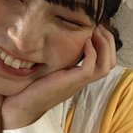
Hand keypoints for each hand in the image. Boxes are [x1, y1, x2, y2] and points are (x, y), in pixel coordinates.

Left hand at [1, 25, 116, 128]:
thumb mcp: (50, 69)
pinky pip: (89, 68)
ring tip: (96, 31)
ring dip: (105, 46)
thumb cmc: (33, 87)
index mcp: (80, 77)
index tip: (98, 27)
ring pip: (105, 66)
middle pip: (110, 63)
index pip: (105, 62)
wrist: (22, 106)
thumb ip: (59, 58)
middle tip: (101, 26)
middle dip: (109, 41)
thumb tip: (59, 39)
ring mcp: (78, 82)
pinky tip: (85, 42)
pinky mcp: (70, 82)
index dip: (107, 43)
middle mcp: (82, 80)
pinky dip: (91, 53)